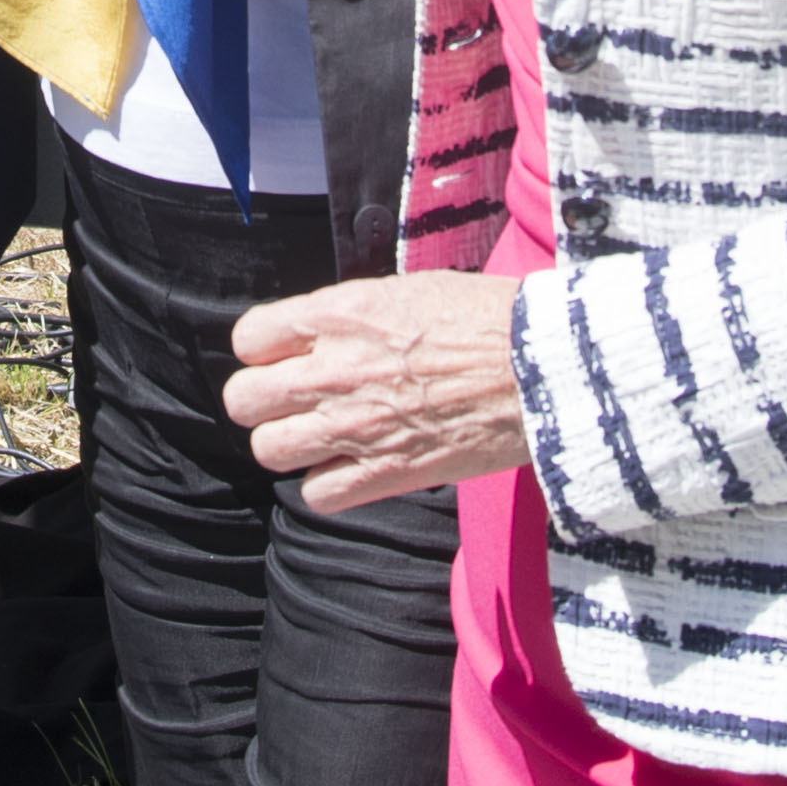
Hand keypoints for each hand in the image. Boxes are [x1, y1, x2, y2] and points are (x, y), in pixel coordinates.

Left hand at [225, 273, 530, 513]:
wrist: (542, 368)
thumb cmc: (488, 318)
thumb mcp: (408, 290)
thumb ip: (352, 315)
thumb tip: (324, 332)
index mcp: (338, 314)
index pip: (248, 338)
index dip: (264, 350)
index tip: (286, 356)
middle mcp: (332, 370)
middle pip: (244, 400)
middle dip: (264, 402)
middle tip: (295, 402)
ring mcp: (354, 426)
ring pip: (269, 451)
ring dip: (291, 445)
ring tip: (322, 438)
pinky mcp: (384, 473)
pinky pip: (315, 495)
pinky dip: (329, 487)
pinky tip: (353, 469)